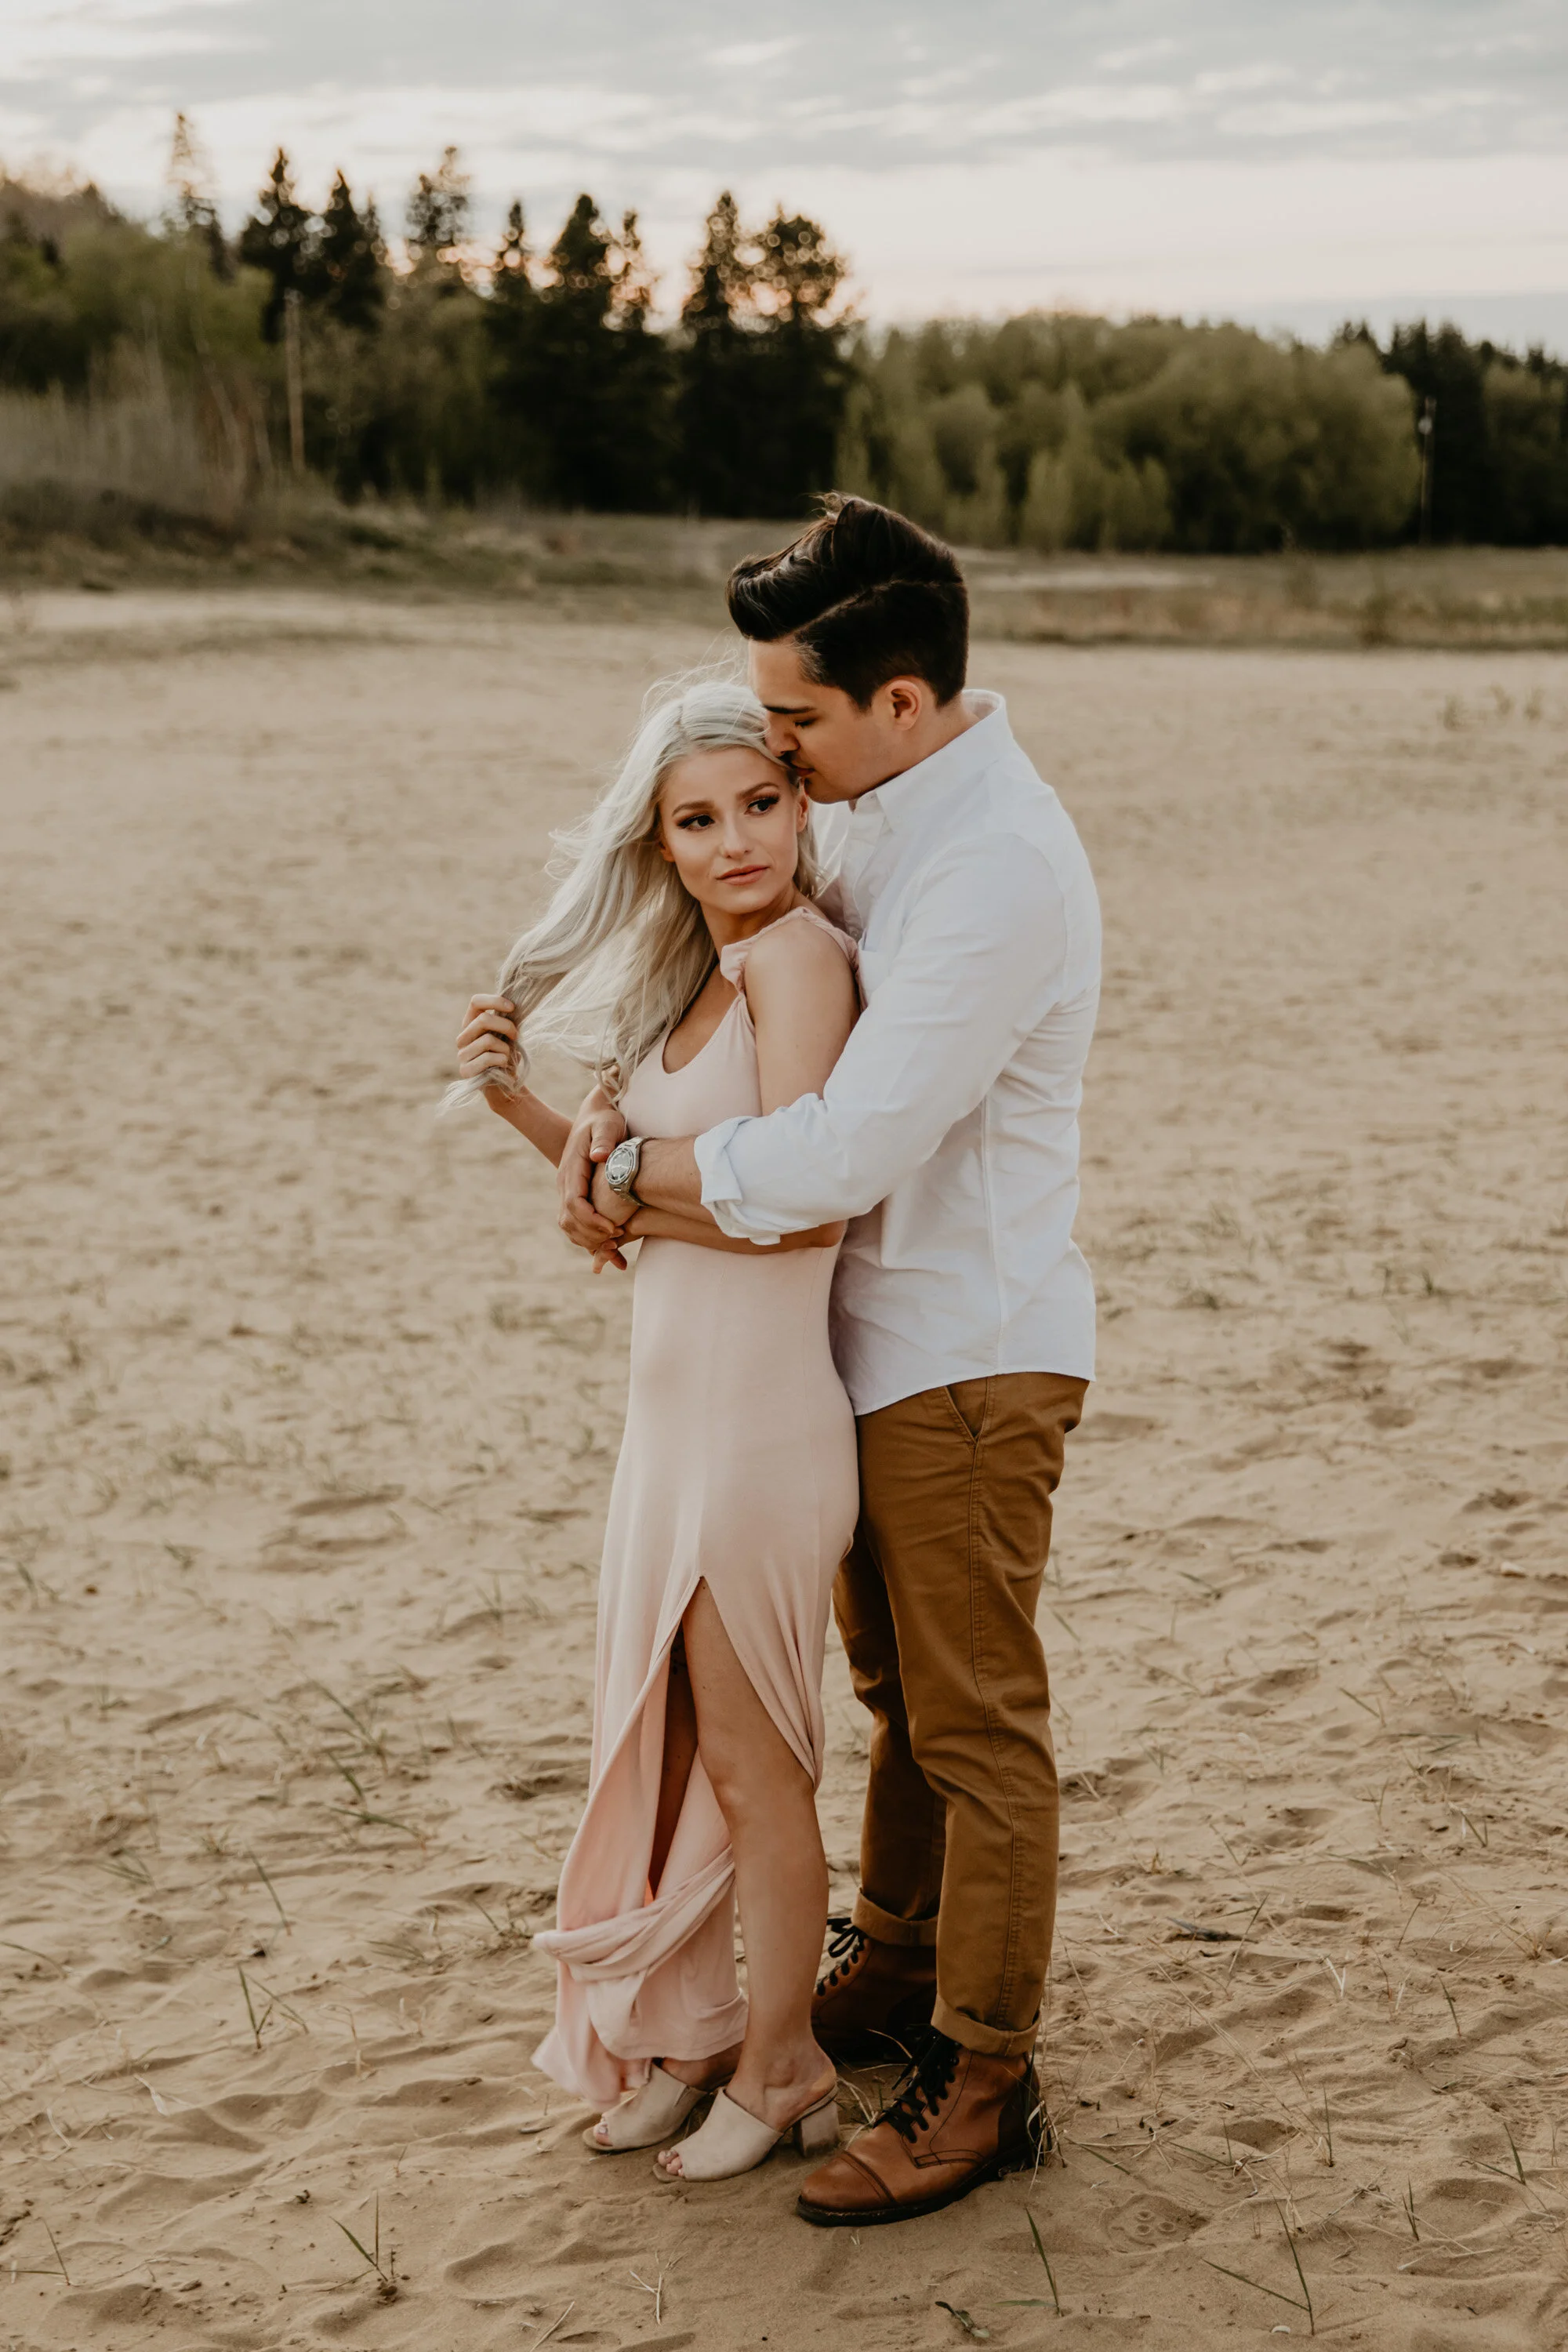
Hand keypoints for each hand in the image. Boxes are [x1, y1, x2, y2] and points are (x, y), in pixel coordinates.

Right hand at [456, 995, 517, 1108]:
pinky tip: (502, 1065)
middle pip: (483, 1019)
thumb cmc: (506, 1055)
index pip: (476, 1001)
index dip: (495, 1001)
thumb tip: (512, 1005)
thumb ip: (505, 1019)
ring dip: (506, 1048)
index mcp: (471, 1023)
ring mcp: (462, 1054)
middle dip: (506, 1026)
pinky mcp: (465, 1070)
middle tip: (516, 1035)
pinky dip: (502, 1060)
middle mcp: (463, 1037)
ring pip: (488, 1040)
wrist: (505, 1084)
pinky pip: (488, 1058)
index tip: (512, 1008)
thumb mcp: (507, 1034)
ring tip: (507, 1055)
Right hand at [557, 1086, 627, 1254]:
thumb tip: (599, 1156)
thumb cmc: (605, 1120)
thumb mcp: (608, 1124)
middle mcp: (565, 1182)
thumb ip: (604, 1139)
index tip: (614, 1228)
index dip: (592, 1220)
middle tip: (617, 1242)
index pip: (575, 1202)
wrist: (596, 1116)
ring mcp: (568, 1190)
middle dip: (592, 1236)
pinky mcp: (575, 1196)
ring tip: (616, 1248)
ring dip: (589, 1241)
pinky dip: (589, 1239)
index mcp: (572, 1168)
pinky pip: (576, 1224)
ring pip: (569, 1226)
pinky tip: (610, 1248)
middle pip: (569, 1220)